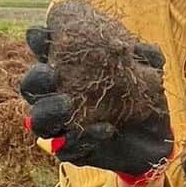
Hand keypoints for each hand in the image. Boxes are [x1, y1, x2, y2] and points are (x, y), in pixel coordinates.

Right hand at [21, 25, 171, 181]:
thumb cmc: (143, 98)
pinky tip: (105, 130)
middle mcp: (56, 97)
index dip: (39, 41)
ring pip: (38, 121)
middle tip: (51, 74)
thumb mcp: (150, 75)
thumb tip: (139, 48)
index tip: (43, 35)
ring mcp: (61, 126)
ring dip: (49, 112)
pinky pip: (66, 149)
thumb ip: (147, 58)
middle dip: (36, 78)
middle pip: (31, 87)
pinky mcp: (72, 151)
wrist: (154, 140)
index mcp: (68, 71)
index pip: (43, 52)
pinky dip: (83, 138)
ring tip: (67, 104)